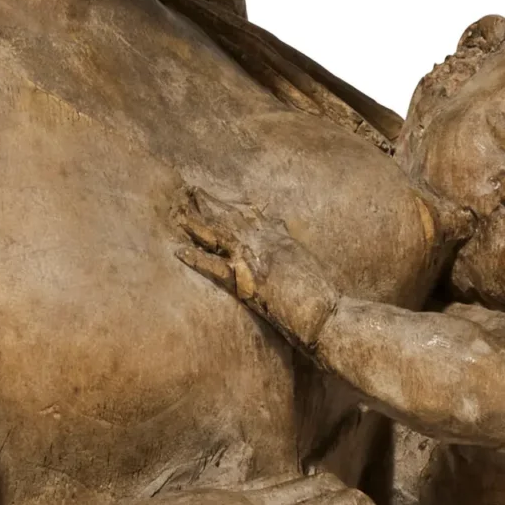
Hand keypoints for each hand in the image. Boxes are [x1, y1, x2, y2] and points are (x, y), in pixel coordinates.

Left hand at [176, 184, 341, 347]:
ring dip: (196, 223)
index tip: (214, 192)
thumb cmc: (321, 297)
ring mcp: (255, 259)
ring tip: (176, 212)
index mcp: (280, 238)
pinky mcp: (247, 281)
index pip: (250, 214)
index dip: (230, 202)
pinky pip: (215, 267)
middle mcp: (266, 242)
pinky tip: (179, 252)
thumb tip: (279, 230)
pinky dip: (196, 258)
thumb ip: (289, 245)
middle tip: (187, 189)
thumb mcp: (306, 262)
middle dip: (208, 203)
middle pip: (231, 217)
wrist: (329, 315)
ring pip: (219, 235)